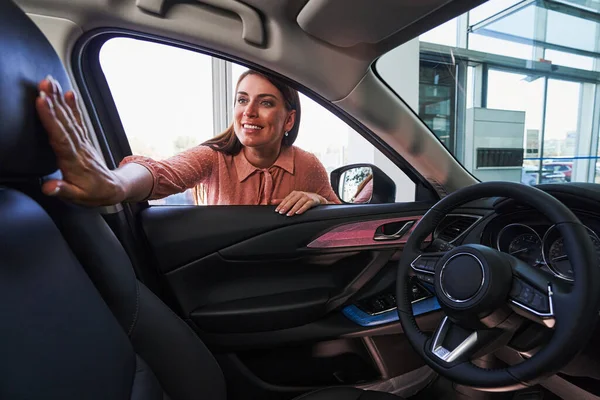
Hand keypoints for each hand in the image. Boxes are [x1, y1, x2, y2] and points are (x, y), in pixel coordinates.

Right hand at [36, 76, 125, 205]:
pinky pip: (78, 121)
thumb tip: (49, 187)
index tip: (42, 102)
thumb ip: (63, 190)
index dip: (50, 119)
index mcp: (73, 162)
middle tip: (45, 83)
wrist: (112, 190)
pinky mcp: (83, 140)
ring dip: (60, 100)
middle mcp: (78, 148)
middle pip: (64, 122)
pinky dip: (73, 107)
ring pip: (69, 118)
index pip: (60, 137)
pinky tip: (69, 93)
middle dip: (54, 102)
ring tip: (51, 82)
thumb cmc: (93, 194)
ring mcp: (82, 142)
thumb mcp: (78, 197)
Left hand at [272, 191, 325, 215]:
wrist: (318, 199)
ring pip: (299, 203)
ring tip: (289, 214)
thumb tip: (271, 201)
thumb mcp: (294, 199)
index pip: (286, 199)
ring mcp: (306, 197)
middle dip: (286, 207)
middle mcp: (300, 194)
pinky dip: (302, 209)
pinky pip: (307, 205)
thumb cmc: (304, 199)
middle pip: (292, 200)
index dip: (281, 205)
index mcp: (294, 193)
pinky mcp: (312, 201)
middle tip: (281, 212)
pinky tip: (298, 213)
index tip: (277, 210)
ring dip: (293, 209)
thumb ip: (283, 201)